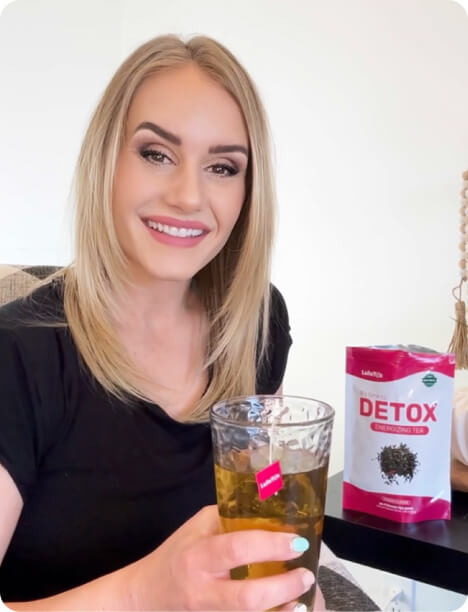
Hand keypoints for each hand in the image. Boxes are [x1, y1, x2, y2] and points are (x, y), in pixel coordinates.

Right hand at [126, 505, 317, 610]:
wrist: (145, 596)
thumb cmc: (175, 554)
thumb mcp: (196, 527)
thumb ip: (228, 518)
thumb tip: (267, 510)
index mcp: (198, 556)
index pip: (237, 548)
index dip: (270, 545)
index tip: (296, 541)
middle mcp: (203, 590)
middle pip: (247, 597)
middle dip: (283, 587)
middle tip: (306, 574)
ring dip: (282, 610)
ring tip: (303, 597)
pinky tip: (288, 611)